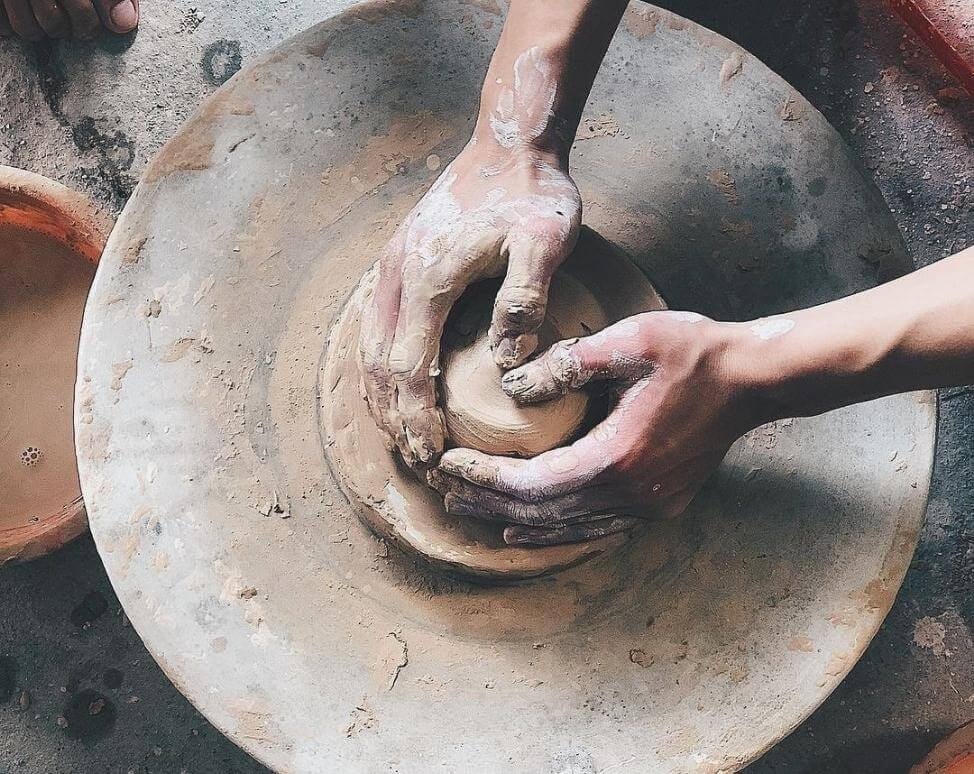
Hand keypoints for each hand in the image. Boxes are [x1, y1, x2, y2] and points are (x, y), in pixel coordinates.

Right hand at [359, 139, 580, 465]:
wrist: (508, 144)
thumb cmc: (532, 194)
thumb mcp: (545, 241)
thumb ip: (525, 299)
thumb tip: (505, 364)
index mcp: (429, 277)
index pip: (412, 367)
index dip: (418, 417)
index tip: (432, 455)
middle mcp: (397, 276)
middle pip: (380, 367)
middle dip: (394, 419)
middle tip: (417, 462)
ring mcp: (391, 268)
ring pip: (369, 350)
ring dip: (380, 398)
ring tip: (400, 437)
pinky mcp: (397, 264)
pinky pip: (375, 329)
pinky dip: (379, 369)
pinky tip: (393, 389)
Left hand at [429, 311, 764, 544]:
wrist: (754, 379)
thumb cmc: (694, 354)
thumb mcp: (631, 341)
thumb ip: (567, 363)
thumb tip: (511, 387)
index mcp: (617, 457)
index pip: (532, 482)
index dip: (485, 477)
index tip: (448, 462)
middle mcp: (630, 494)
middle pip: (543, 513)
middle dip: (490, 504)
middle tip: (446, 492)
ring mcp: (647, 505)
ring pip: (567, 528)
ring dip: (517, 522)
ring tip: (475, 514)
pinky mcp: (658, 503)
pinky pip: (594, 527)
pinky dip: (556, 528)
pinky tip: (531, 527)